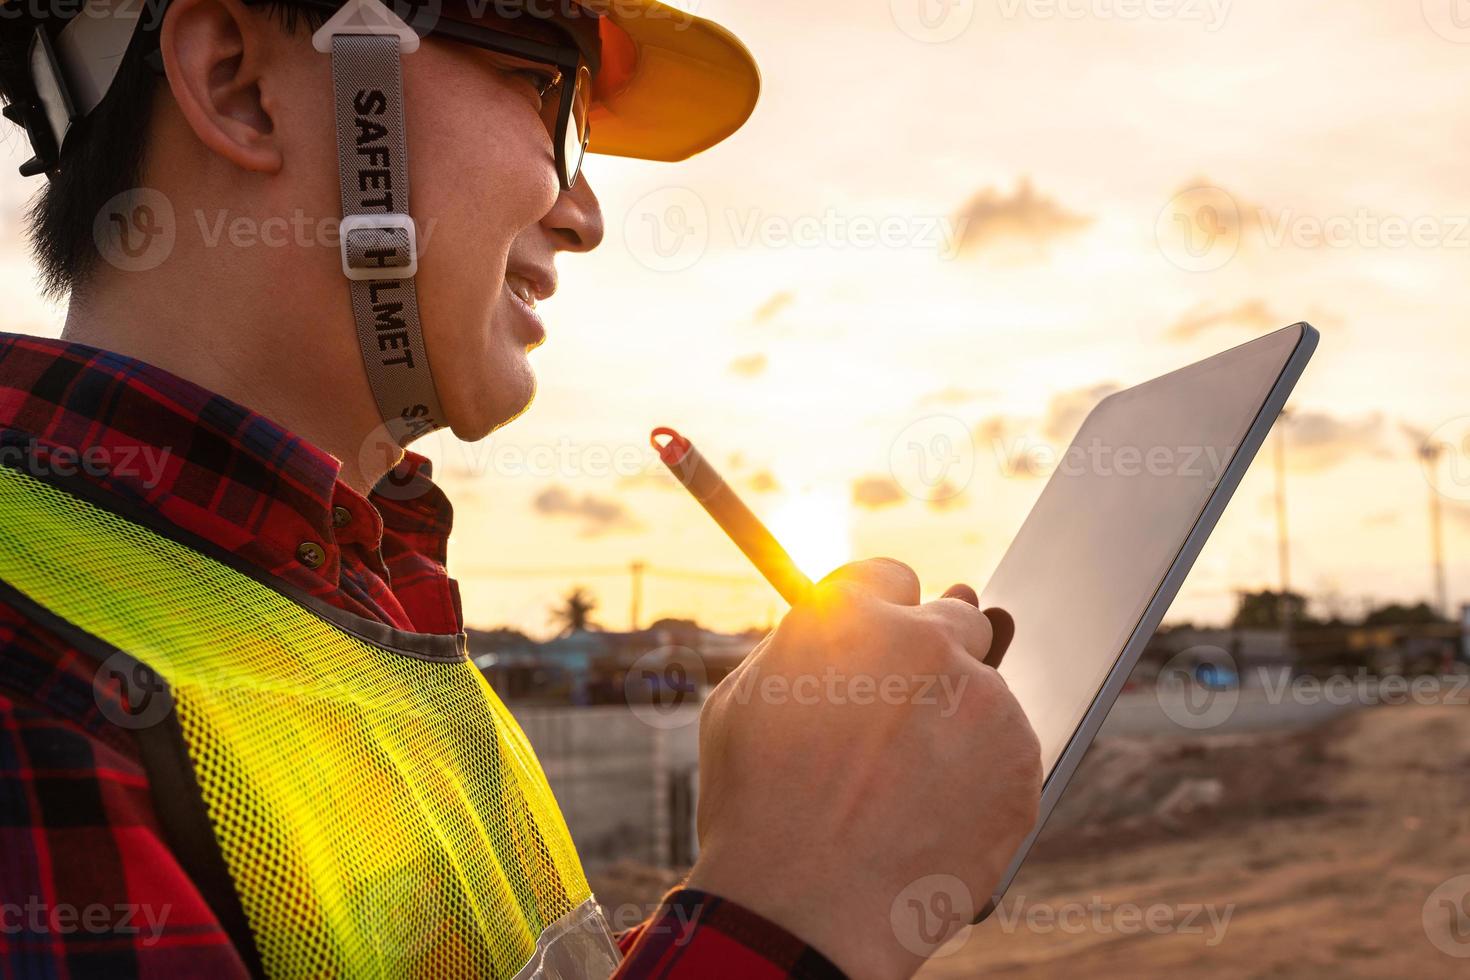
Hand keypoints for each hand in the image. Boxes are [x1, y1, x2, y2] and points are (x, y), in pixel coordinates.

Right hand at [685, 558, 1041, 979]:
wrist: (802, 912)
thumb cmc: (757, 810)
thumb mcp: (742, 702)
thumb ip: (800, 645)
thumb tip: (836, 627)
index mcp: (853, 615)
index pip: (892, 576)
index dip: (883, 611)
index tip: (881, 639)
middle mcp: (929, 643)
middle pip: (956, 617)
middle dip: (933, 654)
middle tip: (901, 711)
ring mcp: (986, 704)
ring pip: (985, 692)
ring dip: (956, 721)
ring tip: (901, 788)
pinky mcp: (1022, 765)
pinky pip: (1008, 753)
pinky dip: (981, 777)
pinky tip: (933, 815)